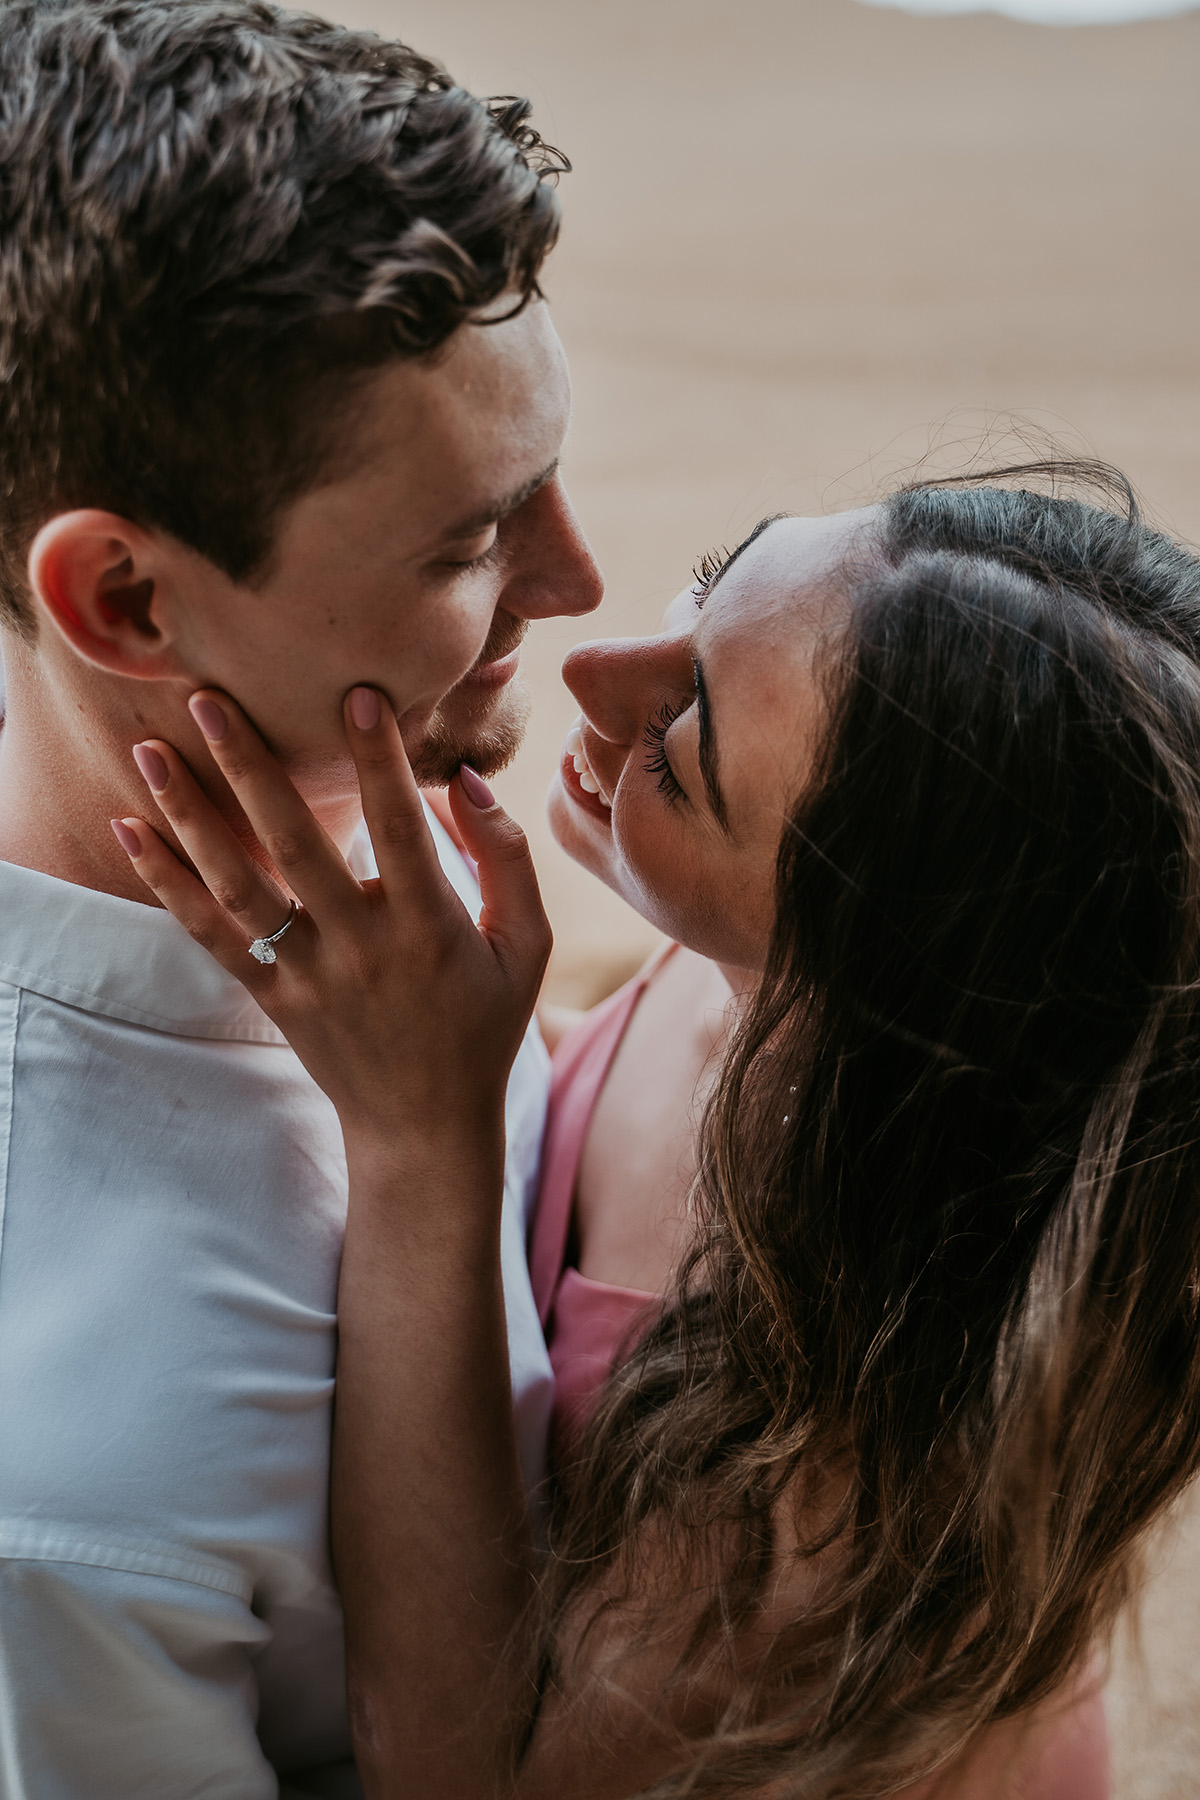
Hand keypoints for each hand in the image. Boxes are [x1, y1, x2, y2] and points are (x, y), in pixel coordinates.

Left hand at [113, 687, 551, 1158]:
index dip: (381, 763)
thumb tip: (466, 783)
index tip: (357, 696)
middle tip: (209, 697)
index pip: (402, 831)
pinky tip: (128, 830)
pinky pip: (209, 935)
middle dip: (251, 768)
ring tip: (150, 752)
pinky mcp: (272, 995)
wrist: (423, 1125)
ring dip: (192, 816)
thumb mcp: (527, 946)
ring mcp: (308, 974)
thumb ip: (508, 860)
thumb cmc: (483, 1024)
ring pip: (239, 886)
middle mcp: (361, 947)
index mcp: (430, 927)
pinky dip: (166, 883)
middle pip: (298, 846)